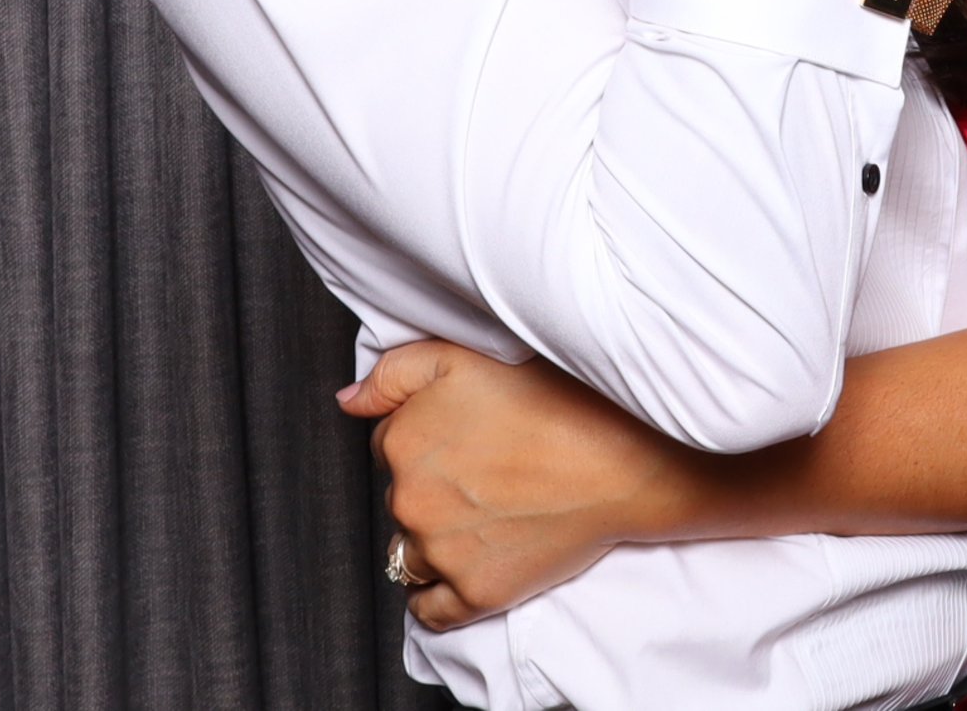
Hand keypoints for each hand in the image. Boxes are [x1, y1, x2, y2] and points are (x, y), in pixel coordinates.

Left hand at [339, 342, 694, 630]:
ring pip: (408, 552)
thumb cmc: (554, 400)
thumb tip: (348, 402)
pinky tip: (460, 567)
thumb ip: (395, 373)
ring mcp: (440, 552)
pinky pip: (427, 608)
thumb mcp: (464, 358)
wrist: (619, 460)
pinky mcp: (473, 594)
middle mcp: (410, 499)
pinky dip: (434, 595)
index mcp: (403, 440)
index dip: (427, 434)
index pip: (389, 443)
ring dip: (430, 538)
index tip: (463, 434)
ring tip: (481, 514)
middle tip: (482, 468)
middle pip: (399, 496)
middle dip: (429, 485)